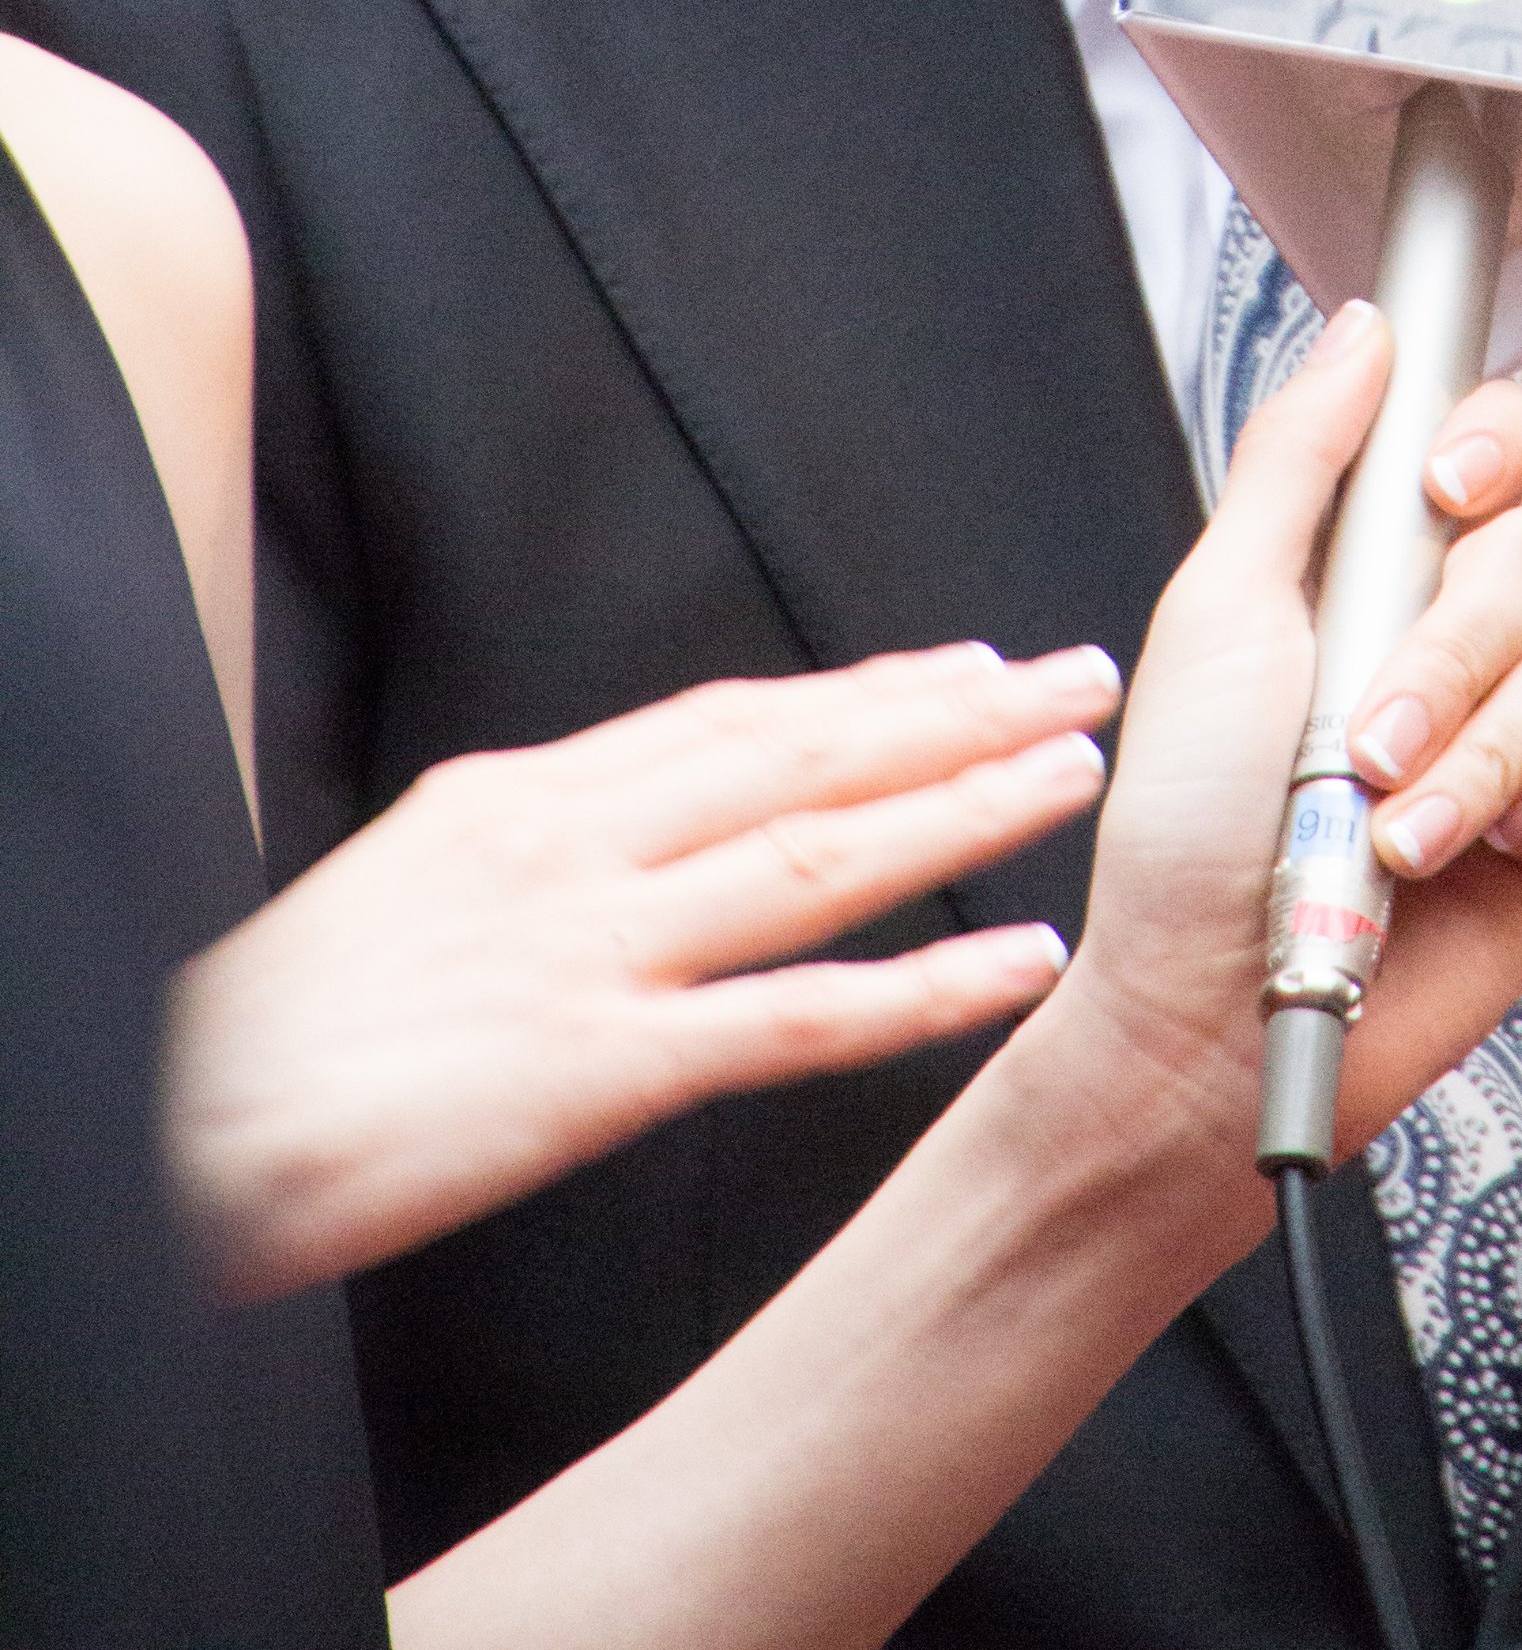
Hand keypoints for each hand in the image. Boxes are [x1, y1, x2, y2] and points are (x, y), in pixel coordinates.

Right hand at [166, 647, 1119, 1298]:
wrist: (172, 1126)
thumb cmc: (273, 1036)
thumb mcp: (403, 887)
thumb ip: (527, 852)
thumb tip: (610, 832)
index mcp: (520, 799)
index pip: (732, 718)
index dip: (863, 691)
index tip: (965, 667)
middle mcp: (573, 849)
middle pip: (803, 754)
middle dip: (955, 711)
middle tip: (1075, 675)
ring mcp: (594, 952)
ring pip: (825, 854)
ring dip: (965, 807)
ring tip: (1076, 773)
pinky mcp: (601, 1068)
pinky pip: (796, 1021)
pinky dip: (922, 989)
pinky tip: (1011, 966)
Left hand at [1028, 303, 1521, 1223]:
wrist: (1213, 1011)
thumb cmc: (1185, 828)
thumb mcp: (1216, 612)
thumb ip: (1299, 458)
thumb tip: (1364, 330)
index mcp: (1378, 562)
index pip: (1495, 440)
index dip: (1494, 440)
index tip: (1443, 486)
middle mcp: (1463, 628)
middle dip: (1455, 647)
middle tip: (1368, 737)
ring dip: (1485, 745)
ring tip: (1395, 826)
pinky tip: (1493, 838)